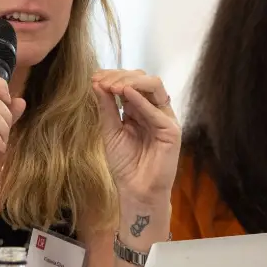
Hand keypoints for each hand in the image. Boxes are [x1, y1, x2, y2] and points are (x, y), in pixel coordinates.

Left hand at [92, 70, 181, 209]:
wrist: (136, 191)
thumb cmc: (125, 164)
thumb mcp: (110, 131)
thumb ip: (106, 107)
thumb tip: (96, 82)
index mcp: (139, 108)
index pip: (130, 82)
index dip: (113, 76)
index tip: (94, 77)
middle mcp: (153, 109)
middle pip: (142, 79)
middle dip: (120, 76)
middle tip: (101, 81)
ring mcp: (164, 118)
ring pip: (154, 86)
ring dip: (131, 82)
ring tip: (112, 86)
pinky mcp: (172, 131)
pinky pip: (157, 111)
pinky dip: (141, 100)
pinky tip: (125, 94)